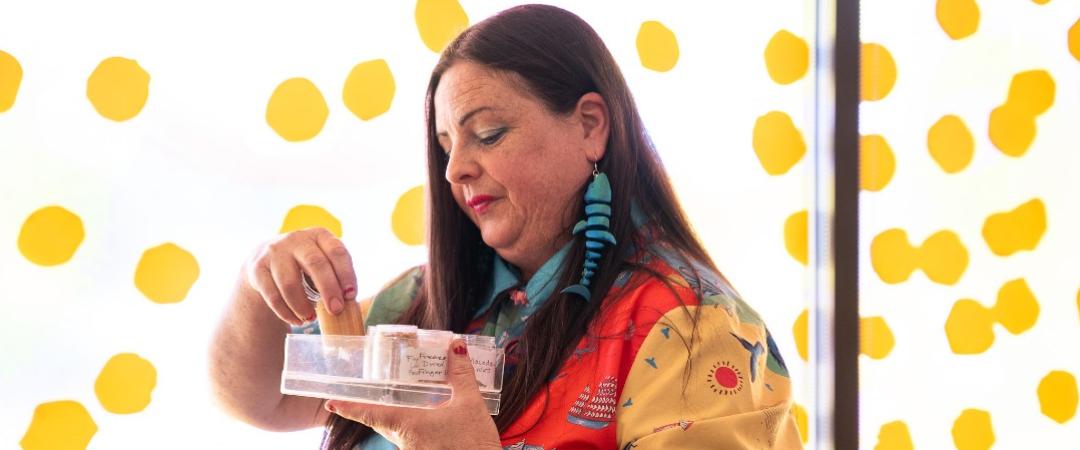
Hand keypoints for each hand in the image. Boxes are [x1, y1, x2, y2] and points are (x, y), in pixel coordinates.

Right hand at [243, 227, 357, 325]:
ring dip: (303, 306)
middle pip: (315, 264)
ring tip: (310, 319)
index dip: (346, 274)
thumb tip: (347, 303)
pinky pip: (272, 296)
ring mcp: (274, 252)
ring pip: (290, 284)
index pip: (337, 251)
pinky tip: (295, 320)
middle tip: (336, 310)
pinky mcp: (257, 269)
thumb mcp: (322, 261)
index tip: (351, 295)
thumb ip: (336, 277)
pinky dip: (286, 312)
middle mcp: (296, 239)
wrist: (266, 259)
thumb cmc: (304, 265)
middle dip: (328, 290)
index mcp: (319, 235)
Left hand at [326, 339, 502, 449]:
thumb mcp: (470, 404)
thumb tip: (456, 346)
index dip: (348, 408)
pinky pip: (411, 437)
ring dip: (396, 414)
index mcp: (408, 424)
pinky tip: (427, 415)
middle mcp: (405, 440)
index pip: (369, 414)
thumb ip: (461, 374)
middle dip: (373, 407)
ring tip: (403, 396)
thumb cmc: (474, 442)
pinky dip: (412, 423)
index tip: (330, 403)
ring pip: (397, 430)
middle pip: (381, 421)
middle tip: (367, 390)